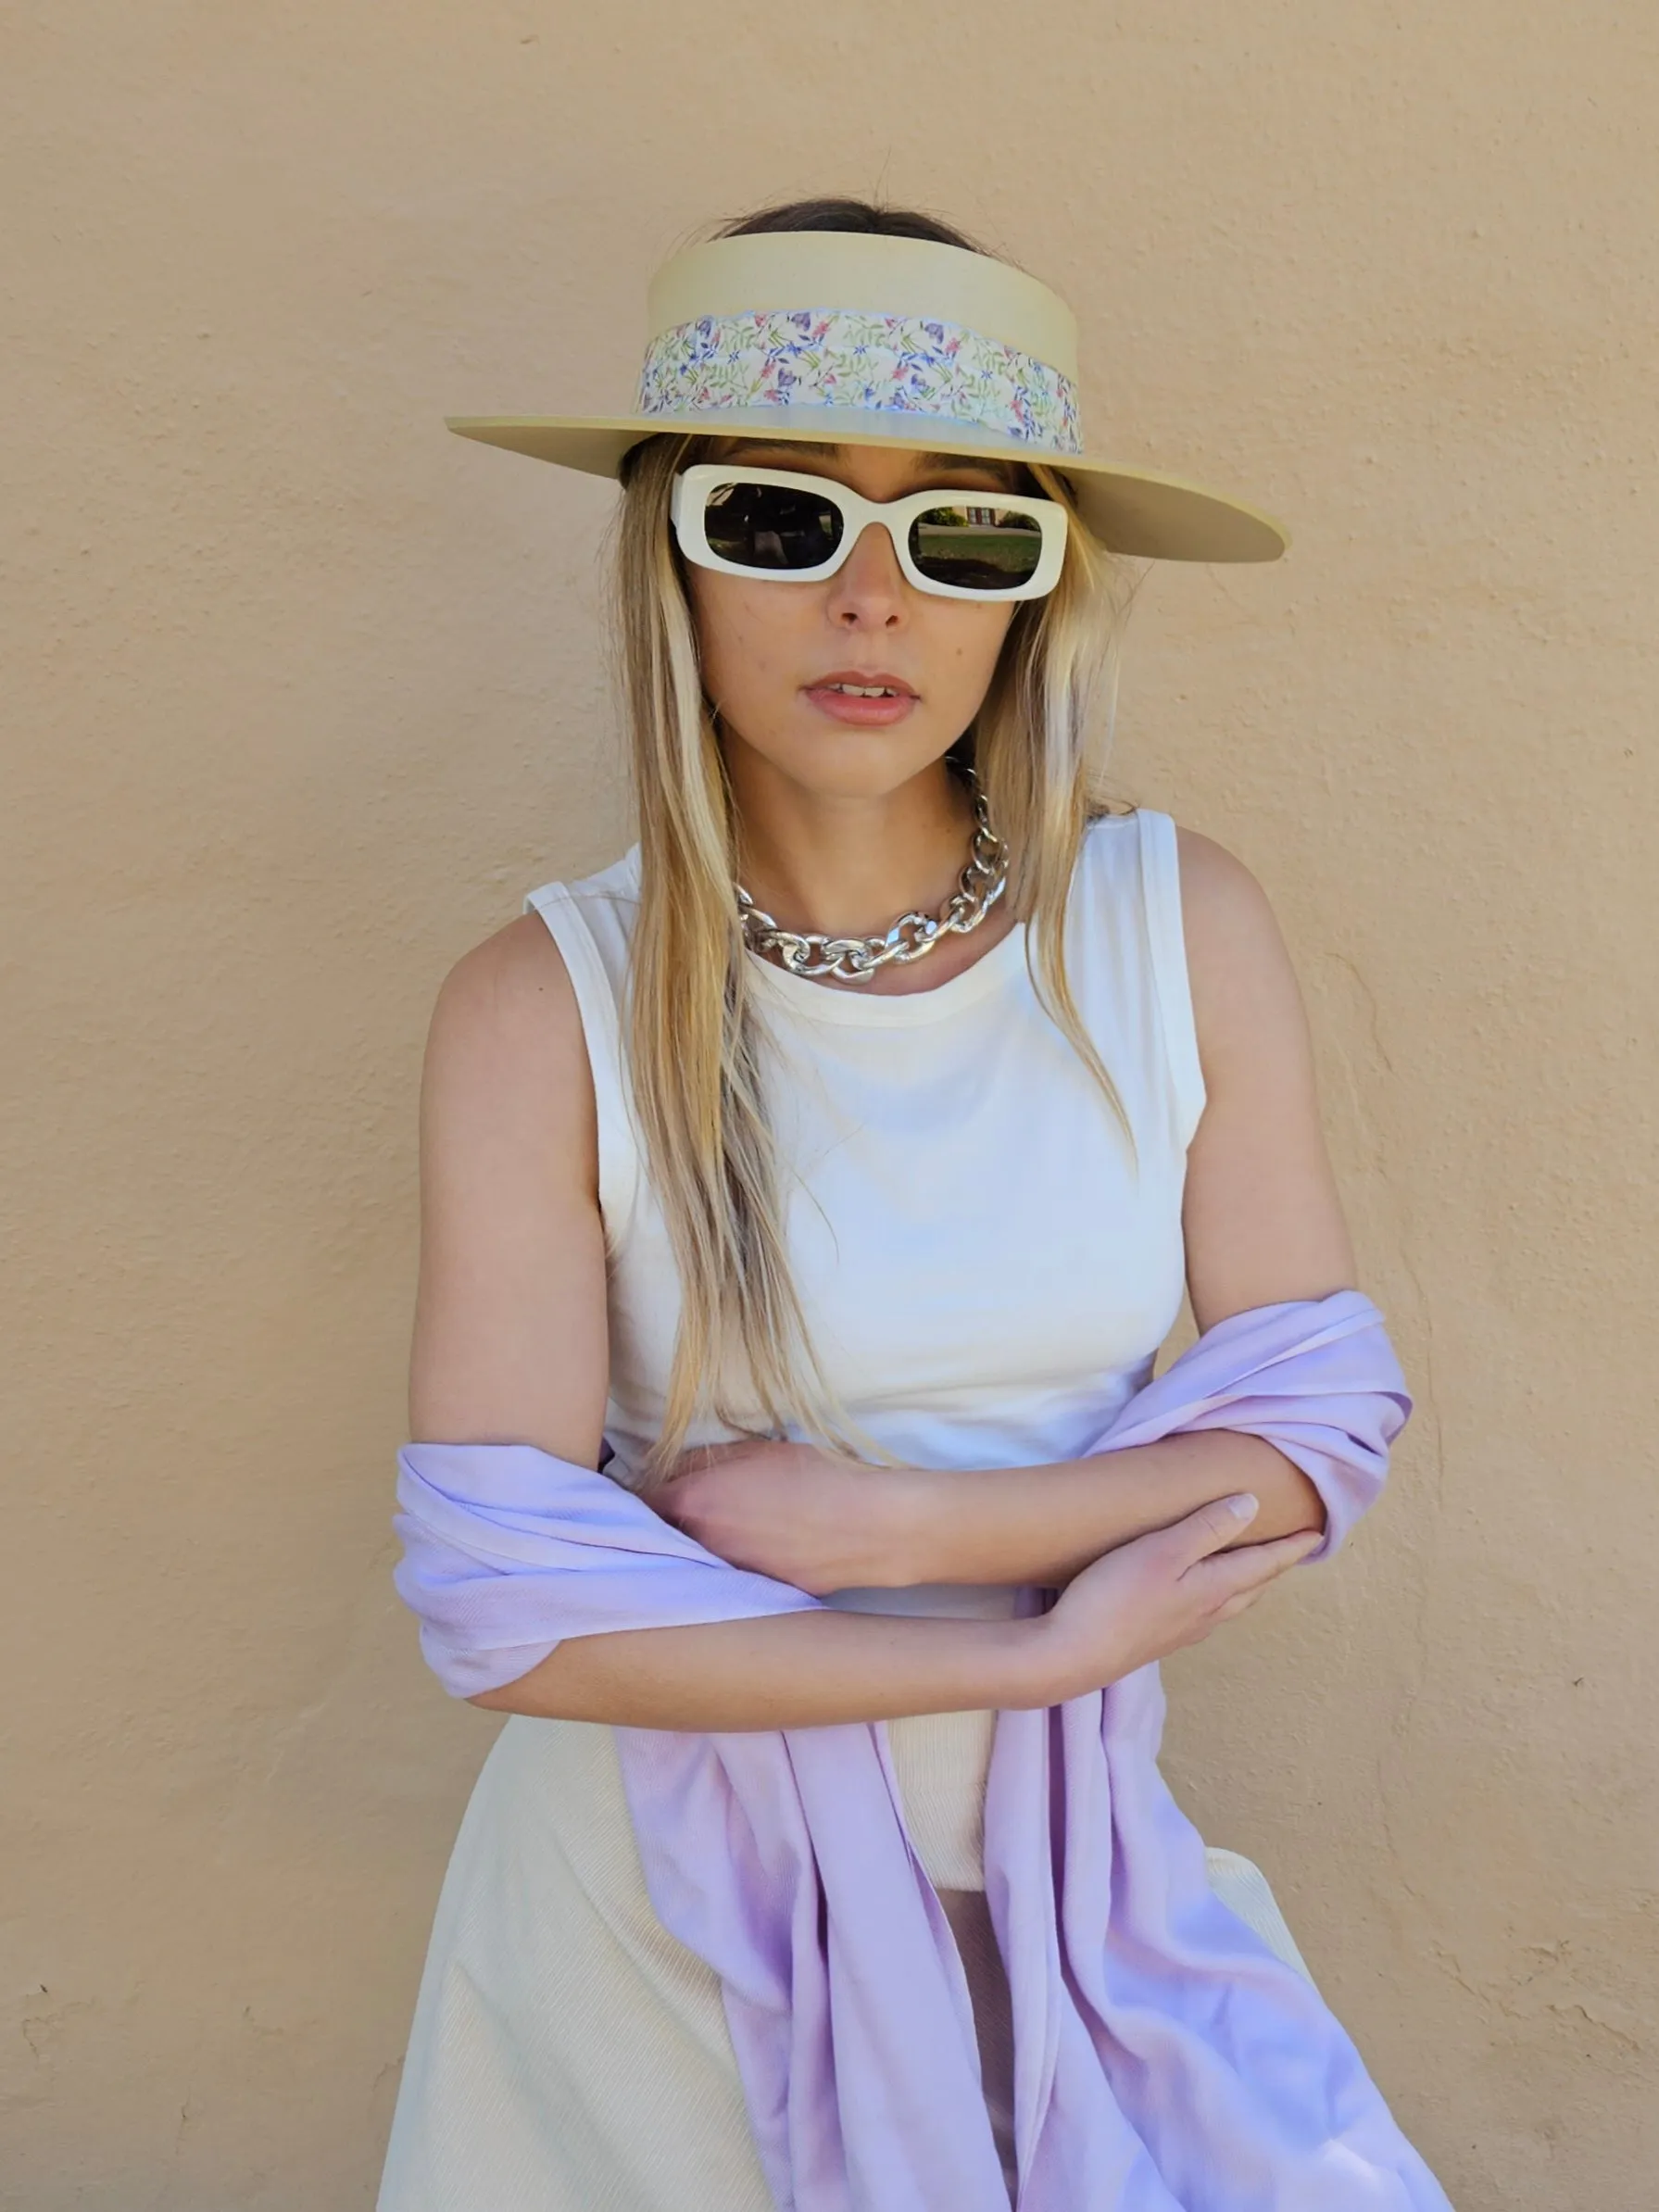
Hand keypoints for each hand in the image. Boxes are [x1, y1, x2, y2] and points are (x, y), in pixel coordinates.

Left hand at [653, 1437, 922, 1595]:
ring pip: (700, 1562)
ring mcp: (732, 1577)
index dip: (641, 1495)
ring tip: (733, 1526)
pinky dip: (738, 1565)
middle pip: (666, 1537)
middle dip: (670, 1524)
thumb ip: (706, 1458)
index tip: (648, 1490)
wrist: (871, 1525)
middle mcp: (704, 1547)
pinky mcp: (762, 1597)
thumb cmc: (817, 1475)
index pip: (641, 1503)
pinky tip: (765, 1547)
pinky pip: (735, 1578)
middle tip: (688, 1508)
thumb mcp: (758, 1449)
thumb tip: (675, 1466)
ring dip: (703, 1547)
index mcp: (695, 1503)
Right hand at [1035, 1494, 1323, 1701]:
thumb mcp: (1161, 1551)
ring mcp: (1182, 1631)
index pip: (1263, 1564)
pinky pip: (1206, 1613)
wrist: (1073, 1656)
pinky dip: (1220, 1595)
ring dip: (1248, 1583)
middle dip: (1273, 1566)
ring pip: (1230, 1603)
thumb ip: (1206, 1528)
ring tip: (1254, 1568)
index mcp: (1213, 1589)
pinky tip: (1201, 1596)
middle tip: (1291, 1548)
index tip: (1317, 1533)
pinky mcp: (1158, 1638)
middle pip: (1252, 1587)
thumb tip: (1252, 1504)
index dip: (1290, 1547)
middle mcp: (1206, 1614)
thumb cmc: (1115, 1597)